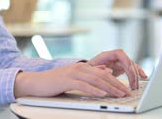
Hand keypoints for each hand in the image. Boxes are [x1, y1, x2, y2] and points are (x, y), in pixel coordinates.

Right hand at [13, 62, 131, 97]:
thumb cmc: (54, 82)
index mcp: (82, 67)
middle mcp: (79, 67)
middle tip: (126, 93)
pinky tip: (102, 94)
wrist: (35, 82)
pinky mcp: (66, 80)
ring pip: (95, 80)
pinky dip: (94, 90)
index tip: (125, 89)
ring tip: (119, 94)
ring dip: (109, 88)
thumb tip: (106, 70)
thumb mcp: (74, 77)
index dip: (115, 81)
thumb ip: (89, 74)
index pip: (103, 73)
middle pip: (102, 75)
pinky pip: (83, 85)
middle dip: (116, 84)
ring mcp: (72, 73)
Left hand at [87, 50, 147, 89]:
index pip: (120, 53)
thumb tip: (108, 71)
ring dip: (135, 76)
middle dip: (132, 74)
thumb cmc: (86, 71)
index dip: (126, 60)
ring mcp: (118, 62)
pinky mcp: (121, 67)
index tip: (129, 71)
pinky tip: (144, 76)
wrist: (85, 72)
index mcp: (106, 55)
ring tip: (135, 87)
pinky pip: (132, 69)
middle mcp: (114, 57)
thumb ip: (98, 69)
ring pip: (131, 66)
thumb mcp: (89, 70)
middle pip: (128, 61)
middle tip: (133, 86)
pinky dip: (138, 72)